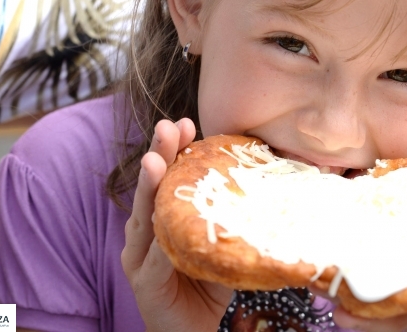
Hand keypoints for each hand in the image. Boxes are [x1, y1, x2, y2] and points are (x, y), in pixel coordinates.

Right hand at [121, 119, 232, 331]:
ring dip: (150, 188)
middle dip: (158, 155)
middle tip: (167, 128)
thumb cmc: (209, 283)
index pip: (168, 177)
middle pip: (151, 188)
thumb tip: (266, 177)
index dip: (175, 150)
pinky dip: (157, 242)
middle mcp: (146, 233)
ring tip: (155, 163)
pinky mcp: (143, 284)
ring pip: (144, 217)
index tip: (186, 123)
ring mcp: (140, 258)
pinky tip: (160, 224)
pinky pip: (153, 260)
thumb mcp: (220, 242)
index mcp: (163, 217)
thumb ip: (227, 213)